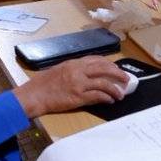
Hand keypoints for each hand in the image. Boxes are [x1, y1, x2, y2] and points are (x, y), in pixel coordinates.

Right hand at [12, 56, 129, 116]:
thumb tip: (87, 73)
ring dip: (115, 89)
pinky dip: (106, 98)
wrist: (35, 95)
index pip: (96, 60)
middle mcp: (78, 71)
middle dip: (117, 74)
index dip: (109, 64)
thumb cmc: (43, 83)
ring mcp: (79, 84)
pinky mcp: (78, 97)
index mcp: (74, 63)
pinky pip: (97, 96)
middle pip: (104, 69)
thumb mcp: (60, 70)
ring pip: (104, 83)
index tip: (116, 68)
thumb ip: (74, 70)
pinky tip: (110, 101)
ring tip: (120, 94)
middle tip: (126, 79)